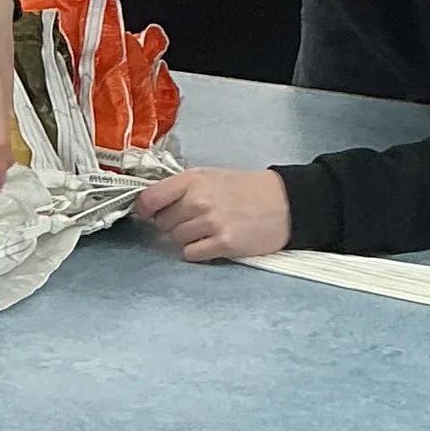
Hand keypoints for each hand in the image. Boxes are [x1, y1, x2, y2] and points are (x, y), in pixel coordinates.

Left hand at [131, 168, 291, 265]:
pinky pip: (191, 254)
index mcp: (193, 180)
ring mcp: (211, 223)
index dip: (145, 208)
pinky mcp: (223, 244)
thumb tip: (150, 204)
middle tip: (191, 219)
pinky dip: (197, 251)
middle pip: (163, 223)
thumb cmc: (245, 188)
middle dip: (172, 223)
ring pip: (176, 240)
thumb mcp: (211, 176)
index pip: (150, 198)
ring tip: (206, 229)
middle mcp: (199, 201)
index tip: (149, 212)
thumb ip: (181, 187)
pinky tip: (211, 242)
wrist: (285, 203)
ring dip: (186, 238)